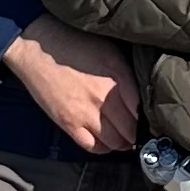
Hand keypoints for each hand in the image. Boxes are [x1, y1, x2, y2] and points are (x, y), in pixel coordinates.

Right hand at [1, 19, 139, 154]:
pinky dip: (103, 148)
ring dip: (123, 142)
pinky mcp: (68, 123)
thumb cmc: (74, 43)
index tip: (152, 118)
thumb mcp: (110, 50)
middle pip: (131, 129)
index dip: (150, 116)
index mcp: (118, 78)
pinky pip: (92, 146)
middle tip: (140, 130)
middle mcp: (104, 99)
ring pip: (115, 142)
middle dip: (138, 132)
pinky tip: (107, 141)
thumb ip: (128, 73)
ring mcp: (85, 114)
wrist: (37, 47)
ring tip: (125, 137)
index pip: (143, 109)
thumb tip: (143, 93)